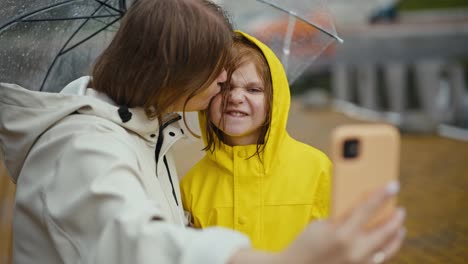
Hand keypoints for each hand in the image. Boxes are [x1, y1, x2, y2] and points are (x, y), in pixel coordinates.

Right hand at [280, 182, 405, 263]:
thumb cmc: (304, 244)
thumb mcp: (319, 226)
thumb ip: (340, 218)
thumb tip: (359, 210)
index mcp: (341, 233)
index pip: (367, 209)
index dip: (382, 195)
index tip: (394, 185)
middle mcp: (354, 249)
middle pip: (385, 231)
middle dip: (396, 218)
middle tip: (401, 209)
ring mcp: (358, 263)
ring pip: (388, 248)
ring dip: (396, 235)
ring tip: (400, 226)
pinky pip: (380, 259)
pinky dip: (387, 249)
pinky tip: (389, 243)